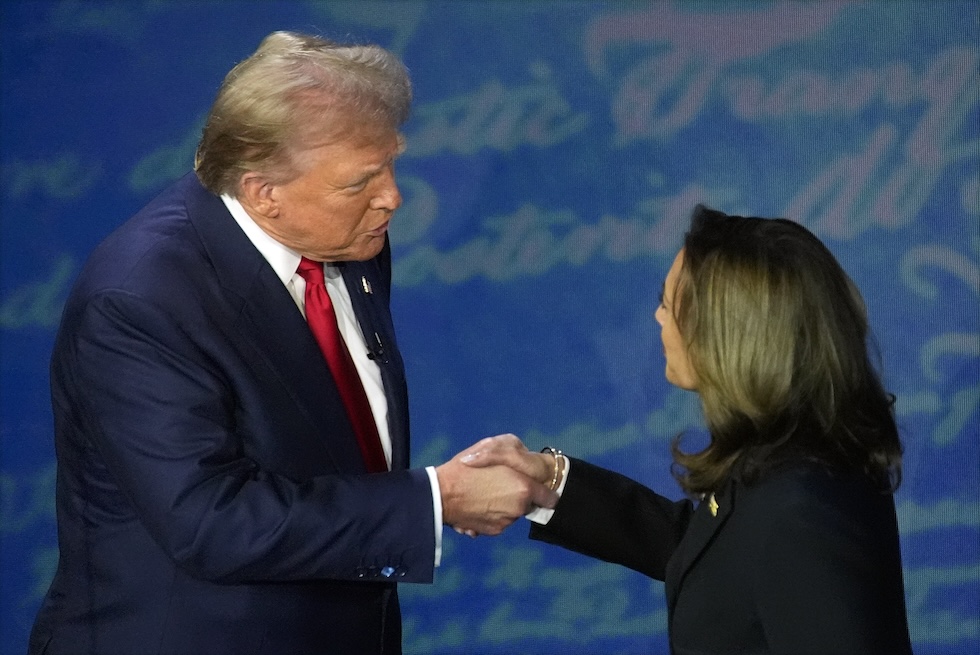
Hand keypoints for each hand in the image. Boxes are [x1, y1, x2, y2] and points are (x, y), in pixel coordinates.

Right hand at [436, 434, 557, 536]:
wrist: (440, 495)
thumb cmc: (466, 468)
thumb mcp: (492, 446)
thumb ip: (515, 453)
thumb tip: (524, 459)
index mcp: (523, 488)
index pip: (549, 497)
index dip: (545, 492)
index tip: (539, 489)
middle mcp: (518, 508)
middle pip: (527, 503)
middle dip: (518, 495)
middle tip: (498, 484)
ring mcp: (506, 522)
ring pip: (513, 512)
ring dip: (504, 504)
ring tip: (484, 492)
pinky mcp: (493, 531)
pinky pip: (499, 520)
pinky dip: (492, 514)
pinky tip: (477, 504)